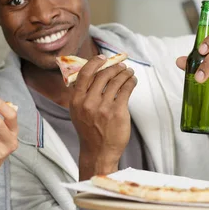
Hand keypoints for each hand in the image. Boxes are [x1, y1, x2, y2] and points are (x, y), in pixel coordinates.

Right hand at [70, 55, 136, 174]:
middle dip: (114, 67)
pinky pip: (126, 90)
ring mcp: (103, 107)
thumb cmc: (89, 130)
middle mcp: (88, 102)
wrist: (98, 152)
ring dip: (124, 73)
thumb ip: (81, 94)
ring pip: (116, 81)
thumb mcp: (77, 112)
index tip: (103, 58)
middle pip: (103, 75)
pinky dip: (130, 82)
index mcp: (76, 100)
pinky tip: (132, 81)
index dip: (95, 62)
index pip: (84, 74)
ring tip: (128, 72)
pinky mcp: (117, 112)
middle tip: (120, 66)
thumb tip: (92, 74)